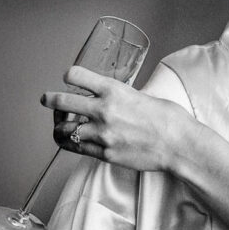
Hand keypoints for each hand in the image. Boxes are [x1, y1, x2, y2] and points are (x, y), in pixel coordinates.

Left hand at [42, 65, 190, 172]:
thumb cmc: (171, 120)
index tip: (69, 79)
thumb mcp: (146, 97)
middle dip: (51, 100)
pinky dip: (72, 143)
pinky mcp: (104, 153)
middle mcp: (104, 110)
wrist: (180, 145)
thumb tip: (119, 100)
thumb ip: (125, 98)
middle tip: (48, 100)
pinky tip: (75, 141)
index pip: (76, 75)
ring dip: (60, 127)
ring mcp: (102, 134)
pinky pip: (76, 148)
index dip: (70, 76)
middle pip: (61, 102)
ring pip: (63, 130)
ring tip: (62, 127)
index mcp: (115, 91)